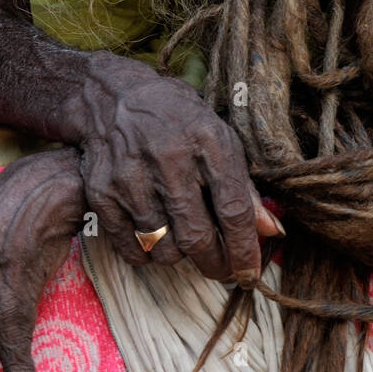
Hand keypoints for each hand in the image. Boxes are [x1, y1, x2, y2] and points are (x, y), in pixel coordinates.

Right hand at [75, 62, 282, 283]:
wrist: (113, 97)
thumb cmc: (176, 119)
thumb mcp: (217, 137)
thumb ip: (243, 186)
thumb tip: (269, 231)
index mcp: (208, 141)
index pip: (233, 210)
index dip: (246, 249)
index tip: (251, 274)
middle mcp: (169, 159)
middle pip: (197, 237)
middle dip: (216, 265)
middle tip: (223, 269)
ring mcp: (131, 177)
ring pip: (164, 249)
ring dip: (179, 255)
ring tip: (182, 237)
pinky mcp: (103, 193)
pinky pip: (131, 249)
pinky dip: (146, 254)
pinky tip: (154, 236)